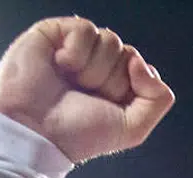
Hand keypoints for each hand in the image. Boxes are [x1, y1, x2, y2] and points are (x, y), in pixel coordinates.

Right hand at [0, 17, 174, 163]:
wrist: (35, 132)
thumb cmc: (77, 135)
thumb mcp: (132, 128)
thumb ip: (157, 98)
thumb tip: (141, 62)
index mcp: (115, 85)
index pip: (141, 68)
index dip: (131, 86)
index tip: (109, 104)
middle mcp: (97, 64)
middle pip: (127, 53)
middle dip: (111, 80)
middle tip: (85, 96)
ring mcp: (76, 48)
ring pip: (110, 39)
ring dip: (93, 69)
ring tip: (71, 83)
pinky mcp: (55, 33)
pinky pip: (85, 29)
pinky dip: (76, 52)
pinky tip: (60, 66)